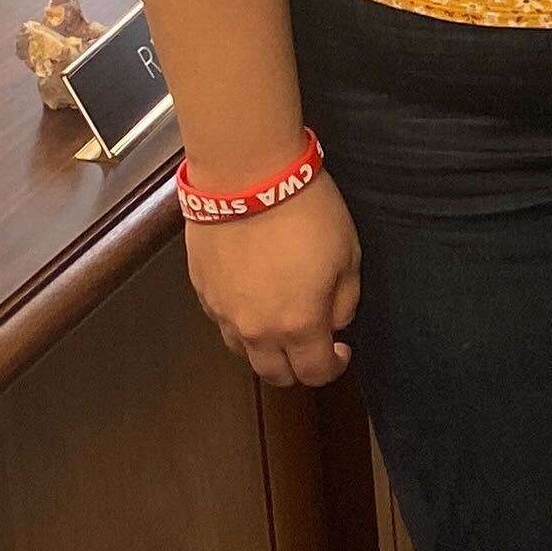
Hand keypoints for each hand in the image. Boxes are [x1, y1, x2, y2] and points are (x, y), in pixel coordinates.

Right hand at [184, 182, 360, 387]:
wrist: (247, 176)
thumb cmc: (304, 211)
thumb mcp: (348, 253)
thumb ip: (345, 298)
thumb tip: (335, 320)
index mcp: (298, 324)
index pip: (315, 372)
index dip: (334, 366)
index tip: (342, 349)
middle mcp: (256, 329)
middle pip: (274, 374)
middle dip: (296, 367)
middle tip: (310, 342)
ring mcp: (223, 312)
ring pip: (243, 351)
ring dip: (265, 346)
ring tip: (280, 319)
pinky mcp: (202, 291)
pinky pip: (223, 320)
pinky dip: (241, 319)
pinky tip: (253, 293)